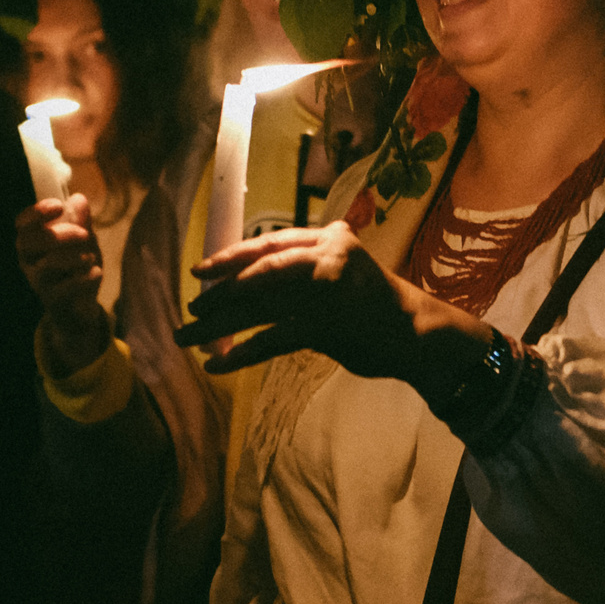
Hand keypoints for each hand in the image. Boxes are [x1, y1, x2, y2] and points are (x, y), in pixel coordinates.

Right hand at [15, 196, 112, 376]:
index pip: (22, 223)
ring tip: (91, 257)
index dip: (36, 212)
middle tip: (84, 234)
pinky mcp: (53, 301)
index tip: (58, 205)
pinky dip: (84, 278)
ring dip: (74, 257)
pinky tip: (96, 272)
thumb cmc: (77, 266)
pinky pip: (65, 288)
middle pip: (30, 242)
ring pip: (47, 265)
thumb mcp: (83, 240)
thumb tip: (79, 199)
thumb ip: (81, 221)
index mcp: (32, 241)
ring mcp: (38, 282)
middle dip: (60, 234)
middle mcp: (29, 261)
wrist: (81, 306)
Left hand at [176, 222, 487, 398]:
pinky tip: (217, 364)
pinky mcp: (325, 326)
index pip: (269, 245)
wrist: (416, 333)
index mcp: (328, 239)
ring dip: (219, 326)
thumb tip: (246, 284)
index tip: (200, 271)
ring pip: (259, 307)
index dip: (231, 258)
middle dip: (219, 295)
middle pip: (259, 274)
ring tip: (188, 340)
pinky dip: (241, 353)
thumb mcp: (340, 273)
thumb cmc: (374, 306)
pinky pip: (271, 340)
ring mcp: (325, 292)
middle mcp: (325, 257)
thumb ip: (303, 271)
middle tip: (190, 311)